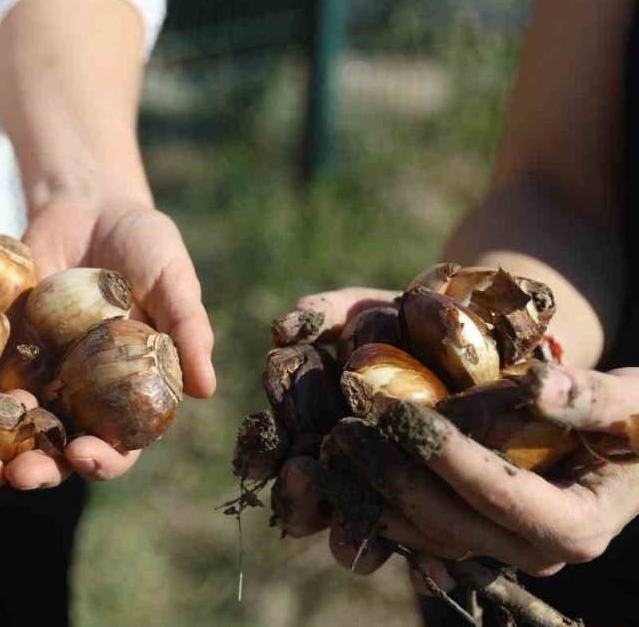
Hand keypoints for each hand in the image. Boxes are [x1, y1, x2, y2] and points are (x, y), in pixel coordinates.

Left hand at [13, 200, 216, 488]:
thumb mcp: (172, 278)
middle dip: (39, 470)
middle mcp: (80, 398)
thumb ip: (188, 328)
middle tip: (19, 478)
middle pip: (58, 450)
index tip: (87, 457)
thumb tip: (207, 388)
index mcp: (127, 395)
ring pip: (11, 432)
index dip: (104, 460)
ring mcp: (36, 379)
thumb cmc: (145, 244)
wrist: (87, 205)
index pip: (119, 445)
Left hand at [271, 287, 638, 594]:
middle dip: (394, 475)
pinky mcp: (468, 533)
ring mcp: (496, 549)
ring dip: (370, 491)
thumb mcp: (633, 400)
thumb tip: (536, 386)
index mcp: (574, 526)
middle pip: (448, 522)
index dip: (449, 456)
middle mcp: (532, 551)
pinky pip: (411, 524)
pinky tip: (335, 463)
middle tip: (347, 429)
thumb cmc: (638, 418)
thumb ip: (589, 397)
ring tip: (329, 444)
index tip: (404, 414)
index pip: (499, 494)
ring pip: (419, 531)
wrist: (629, 442)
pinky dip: (372, 497)